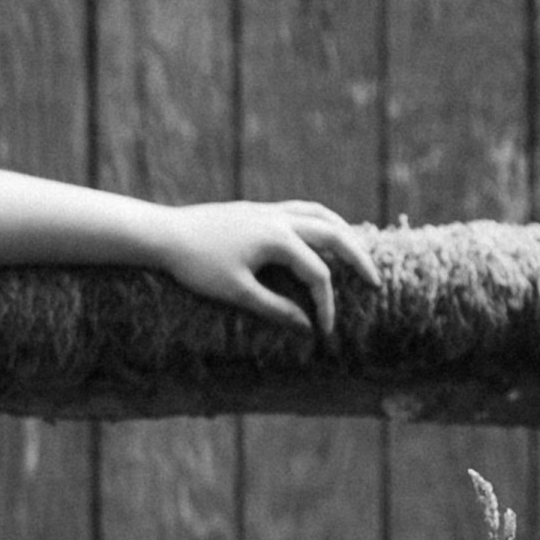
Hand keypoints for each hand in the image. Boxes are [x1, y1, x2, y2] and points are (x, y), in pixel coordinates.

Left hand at [159, 199, 376, 338]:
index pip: (317, 274)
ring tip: (357, 252)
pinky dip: (319, 220)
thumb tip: (307, 326)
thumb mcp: (236, 292)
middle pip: (334, 235)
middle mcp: (279, 219)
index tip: (325, 331)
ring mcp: (268, 210)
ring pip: (319, 215)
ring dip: (343, 232)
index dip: (326, 305)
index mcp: (278, 239)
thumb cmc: (196, 265)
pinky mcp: (256, 209)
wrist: (163, 234)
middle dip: (358, 260)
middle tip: (376, 282)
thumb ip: (275, 309)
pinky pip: (300, 209)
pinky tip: (318, 233)